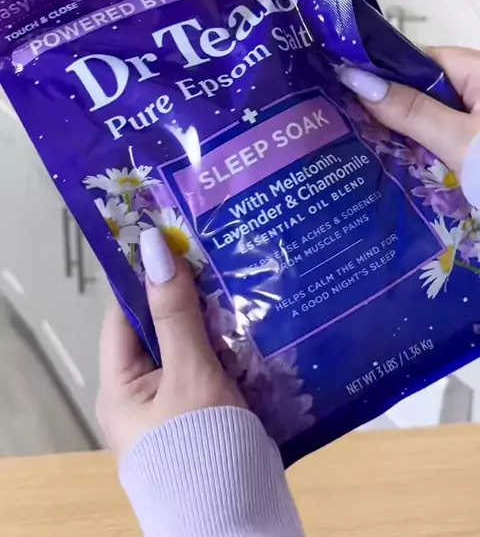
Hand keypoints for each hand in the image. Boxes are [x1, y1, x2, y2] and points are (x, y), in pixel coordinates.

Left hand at [97, 229, 244, 458]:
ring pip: (199, 348)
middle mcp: (145, 396)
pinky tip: (267, 326)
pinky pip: (221, 372)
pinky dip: (240, 351)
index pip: (127, 313)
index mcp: (122, 386)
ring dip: (223, 323)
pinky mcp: (212, 419)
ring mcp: (180, 409)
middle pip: (166, 329)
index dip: (149, 275)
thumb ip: (176, 312)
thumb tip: (154, 246)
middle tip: (226, 256)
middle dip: (195, 297)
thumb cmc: (202, 450)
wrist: (240, 528)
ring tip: (252, 281)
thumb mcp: (189, 374)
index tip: (180, 239)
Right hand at [339, 46, 479, 205]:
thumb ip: (410, 111)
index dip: (385, 77)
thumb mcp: (460, 142)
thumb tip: (356, 78)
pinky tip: (401, 173)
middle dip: (393, 113)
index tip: (344, 97)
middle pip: (427, 91)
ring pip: (436, 121)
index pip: (421, 60)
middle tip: (345, 132)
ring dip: (409, 140)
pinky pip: (450, 143)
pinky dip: (430, 156)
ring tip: (362, 155)